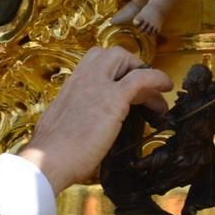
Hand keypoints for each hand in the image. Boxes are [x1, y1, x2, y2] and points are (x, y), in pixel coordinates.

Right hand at [19, 48, 171, 194]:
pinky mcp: (113, 99)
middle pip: (109, 54)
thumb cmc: (50, 153)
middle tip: (140, 87)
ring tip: (157, 93)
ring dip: (143, 72)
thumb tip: (78, 128)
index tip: (122, 84)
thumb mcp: (58, 126)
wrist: (48, 160)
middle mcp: (82, 80)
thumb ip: (71, 119)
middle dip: (129, 65)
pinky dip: (157, 78)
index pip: (93, 63)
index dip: (112, 70)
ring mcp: (98, 86)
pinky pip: (142, 78)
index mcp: (70, 87)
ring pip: (124, 58)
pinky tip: (166, 86)